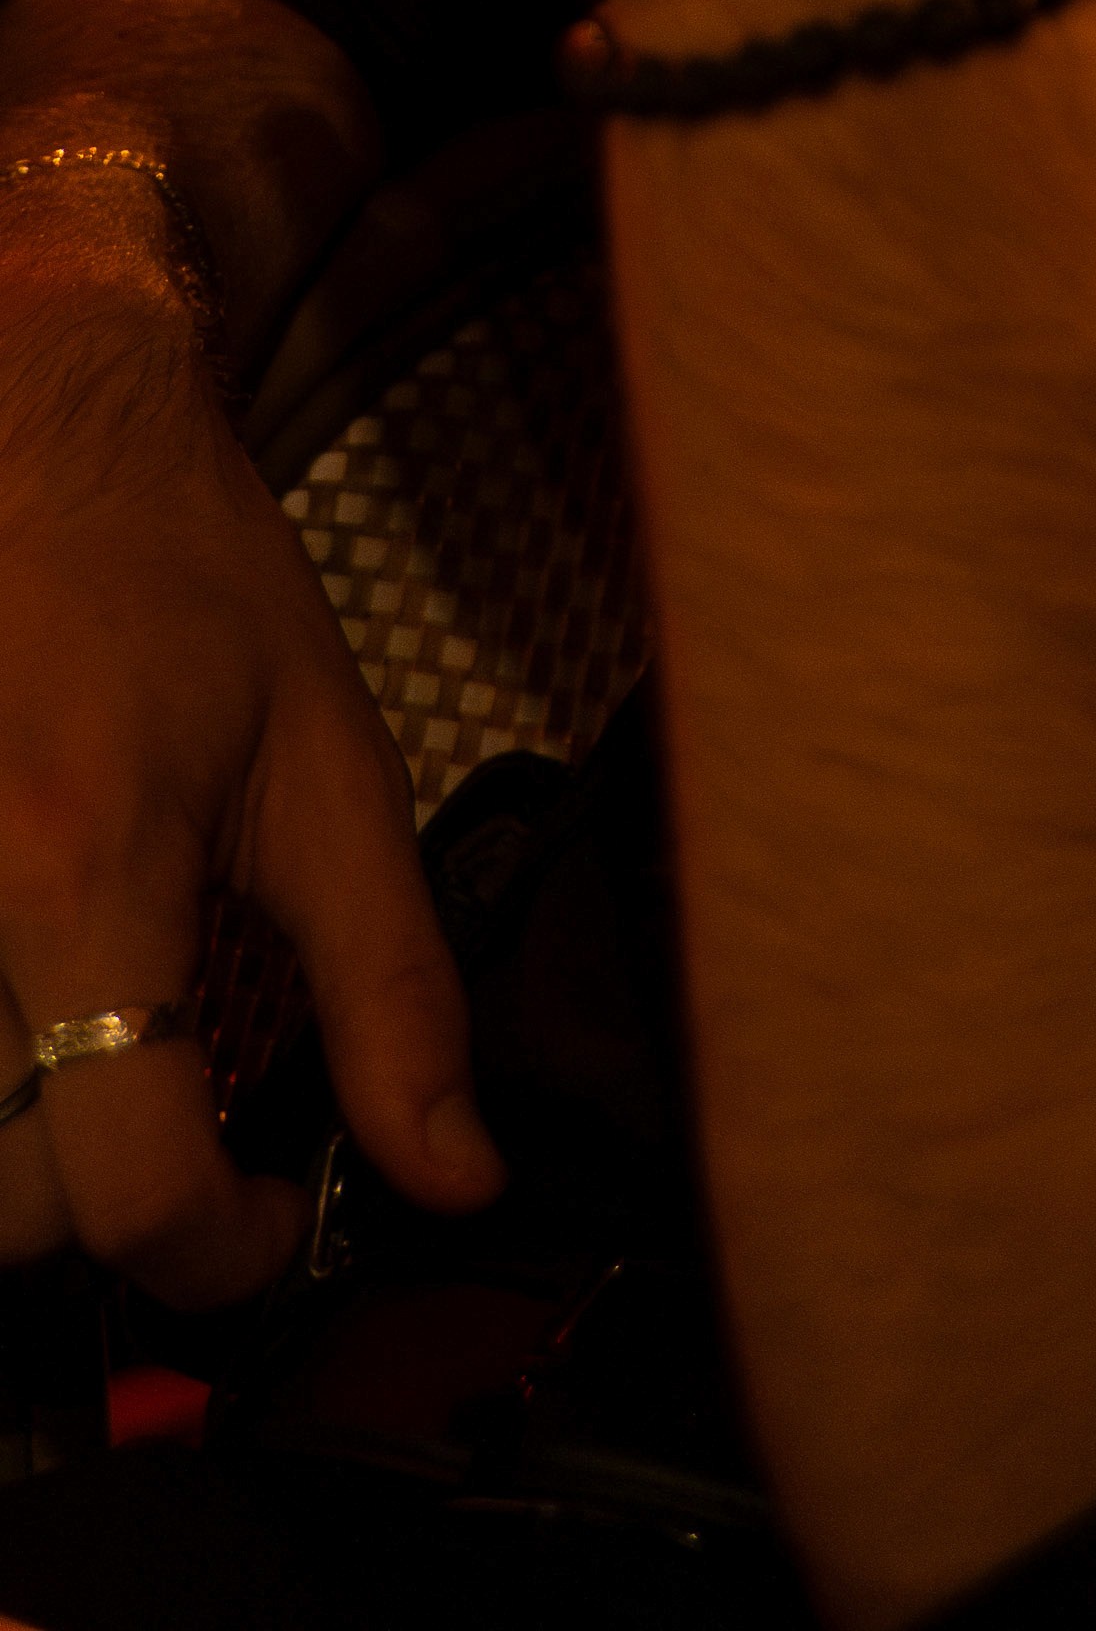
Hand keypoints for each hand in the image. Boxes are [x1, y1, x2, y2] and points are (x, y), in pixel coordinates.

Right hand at [0, 234, 495, 1306]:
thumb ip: (395, 986)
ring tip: (106, 1071)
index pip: (128, 1182)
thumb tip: (456, 1171)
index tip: (268, 1219)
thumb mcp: (330, 768)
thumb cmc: (183, 581)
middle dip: (119, 1205)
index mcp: (87, 873)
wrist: (35, 439)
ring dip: (31, 1155)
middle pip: (11, 1207)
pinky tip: (38, 1024)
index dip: (218, 1253)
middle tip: (193, 1128)